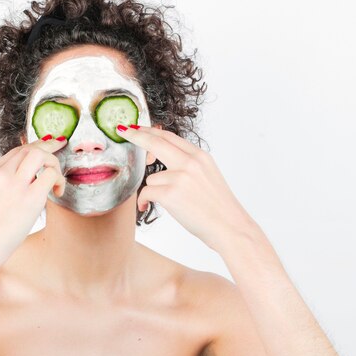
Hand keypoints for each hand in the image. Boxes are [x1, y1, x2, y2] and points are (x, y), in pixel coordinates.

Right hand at [0, 135, 66, 268]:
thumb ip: (1, 183)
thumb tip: (26, 177)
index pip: (16, 151)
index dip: (34, 148)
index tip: (46, 148)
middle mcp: (0, 174)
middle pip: (29, 148)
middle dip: (47, 148)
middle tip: (58, 153)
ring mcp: (14, 184)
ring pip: (40, 155)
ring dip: (53, 162)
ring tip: (56, 179)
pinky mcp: (30, 197)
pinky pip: (50, 175)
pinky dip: (58, 179)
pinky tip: (58, 191)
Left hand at [116, 124, 257, 253]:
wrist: (231, 228)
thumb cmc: (219, 208)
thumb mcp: (208, 175)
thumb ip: (188, 164)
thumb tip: (164, 157)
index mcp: (200, 156)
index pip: (170, 137)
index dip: (151, 131)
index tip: (137, 127)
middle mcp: (190, 162)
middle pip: (156, 142)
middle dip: (136, 135)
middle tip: (124, 131)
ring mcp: (180, 176)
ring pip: (151, 177)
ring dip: (154, 191)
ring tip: (169, 204)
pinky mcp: (171, 193)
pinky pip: (146, 192)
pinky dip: (143, 201)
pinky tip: (146, 207)